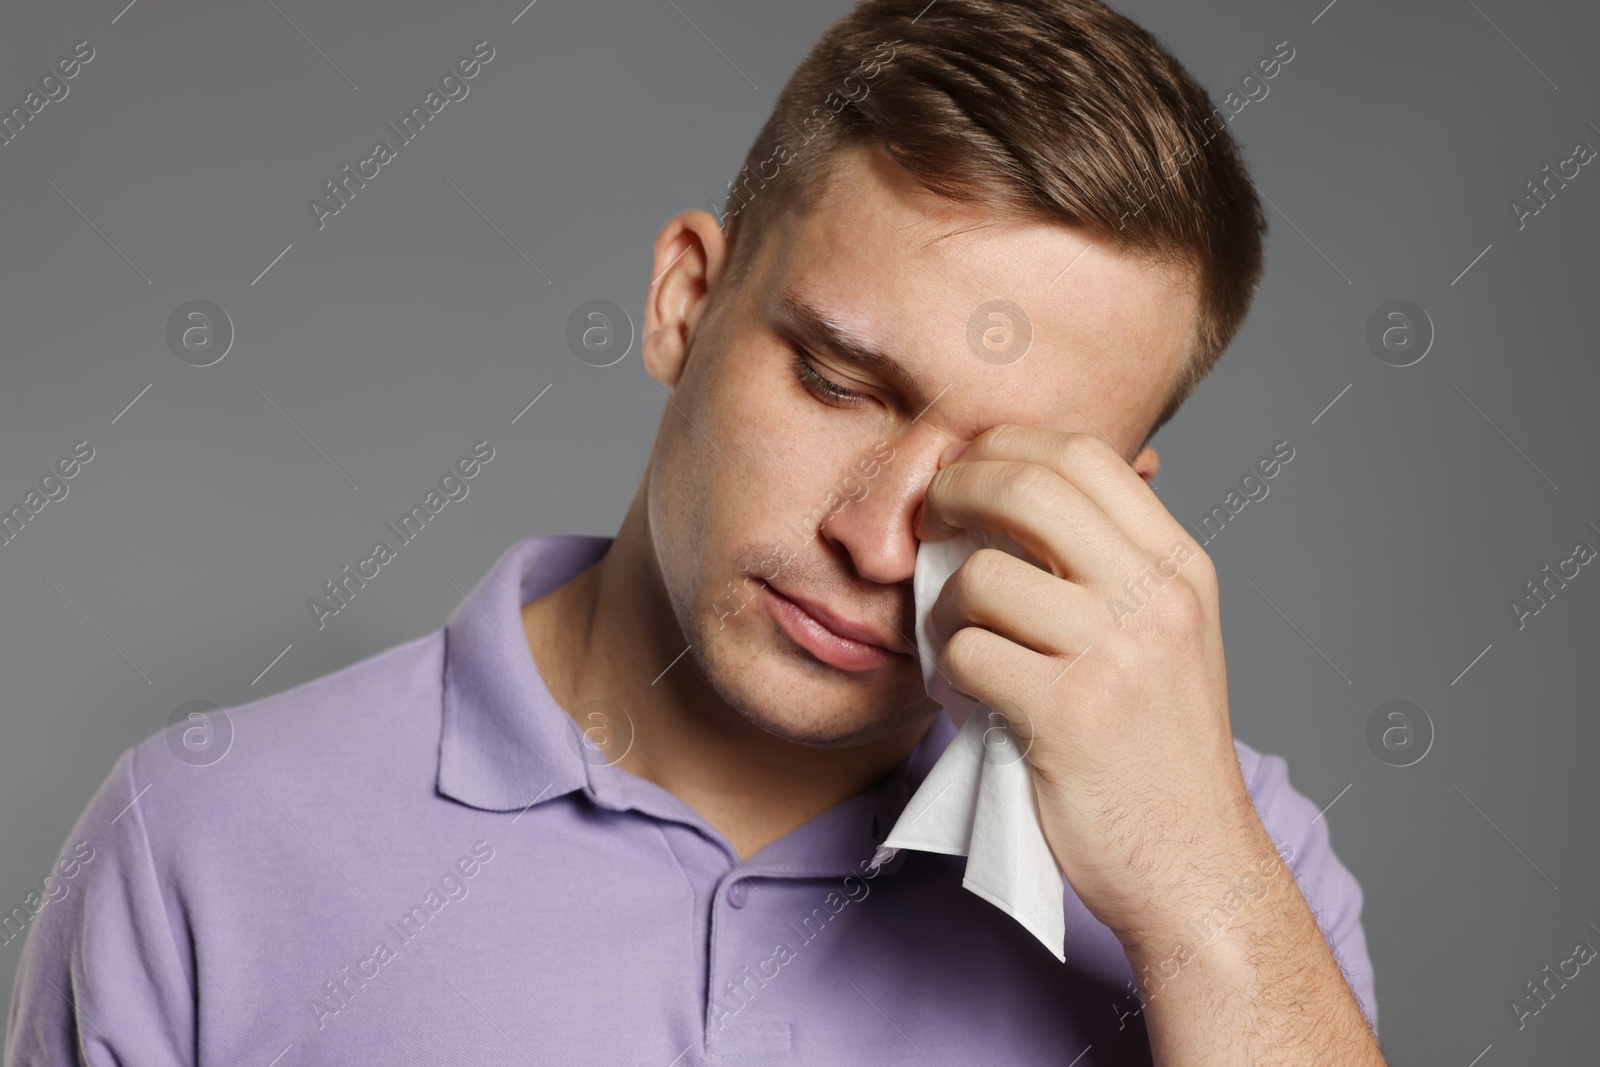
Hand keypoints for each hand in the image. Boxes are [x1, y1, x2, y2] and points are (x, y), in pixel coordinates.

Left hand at [917, 424, 1274, 953]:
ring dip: (944, 604)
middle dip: (957, 490)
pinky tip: (967, 693)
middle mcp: (1154, 596)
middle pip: (1028, 486)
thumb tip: (1020, 495)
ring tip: (953, 637)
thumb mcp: (1164, 636)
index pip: (1084, 453)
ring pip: (984, 576)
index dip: (1007, 446)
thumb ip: (1109, 566)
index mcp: (1179, 565)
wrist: (1192, 864)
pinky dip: (949, 671)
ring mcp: (1115, 653)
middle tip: (928, 521)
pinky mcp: (1069, 713)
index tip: (968, 472)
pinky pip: (968, 653)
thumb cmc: (1160, 753)